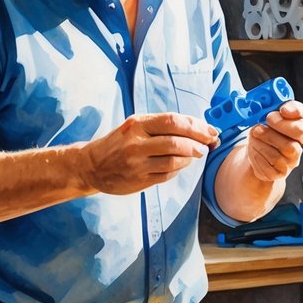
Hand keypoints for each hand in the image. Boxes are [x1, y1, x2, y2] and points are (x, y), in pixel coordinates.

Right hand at [79, 113, 218, 194]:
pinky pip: (167, 175)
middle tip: (207, 146)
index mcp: (137, 124)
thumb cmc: (120, 142)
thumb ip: (162, 125)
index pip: (173, 121)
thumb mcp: (136, 126)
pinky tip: (180, 165)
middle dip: (198, 144)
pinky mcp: (138, 181)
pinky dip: (178, 170)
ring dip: (190, 158)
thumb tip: (198, 128)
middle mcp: (136, 143)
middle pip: (176, 142)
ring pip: (174, 161)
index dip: (197, 126)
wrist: (92, 165)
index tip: (211, 131)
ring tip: (194, 155)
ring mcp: (136, 163)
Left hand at [246, 100, 302, 182]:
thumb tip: (257, 104)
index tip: (283, 109)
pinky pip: (271, 166)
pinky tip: (255, 151)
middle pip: (298, 133)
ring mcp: (290, 160)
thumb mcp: (261, 119)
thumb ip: (263, 109)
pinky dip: (259, 156)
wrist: (256, 156)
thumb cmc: (261, 135)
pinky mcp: (280, 173)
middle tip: (264, 122)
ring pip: (282, 152)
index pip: (301, 114)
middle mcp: (297, 143)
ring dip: (264, 142)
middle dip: (281, 126)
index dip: (294, 111)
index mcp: (295, 125)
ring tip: (254, 137)